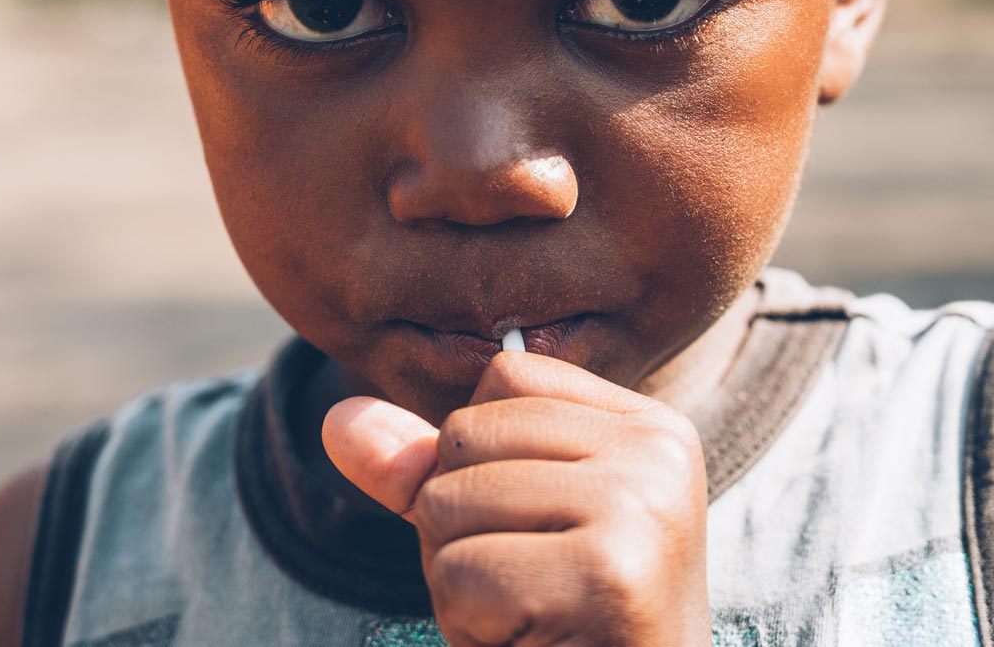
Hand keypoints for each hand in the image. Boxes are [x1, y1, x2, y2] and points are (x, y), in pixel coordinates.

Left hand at [323, 351, 711, 646]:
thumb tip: (338, 418)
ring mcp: (638, 511)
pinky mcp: (606, 577)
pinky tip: (530, 642)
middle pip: (465, 433)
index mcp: (650, 429)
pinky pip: (461, 572)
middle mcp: (655, 455)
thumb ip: (429, 467)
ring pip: (448, 504)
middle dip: (459, 523)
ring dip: (459, 582)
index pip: (505, 375)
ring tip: (528, 617)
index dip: (478, 455)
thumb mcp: (503, 528)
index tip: (538, 530)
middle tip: (528, 588)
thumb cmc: (570, 627)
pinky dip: (470, 623)